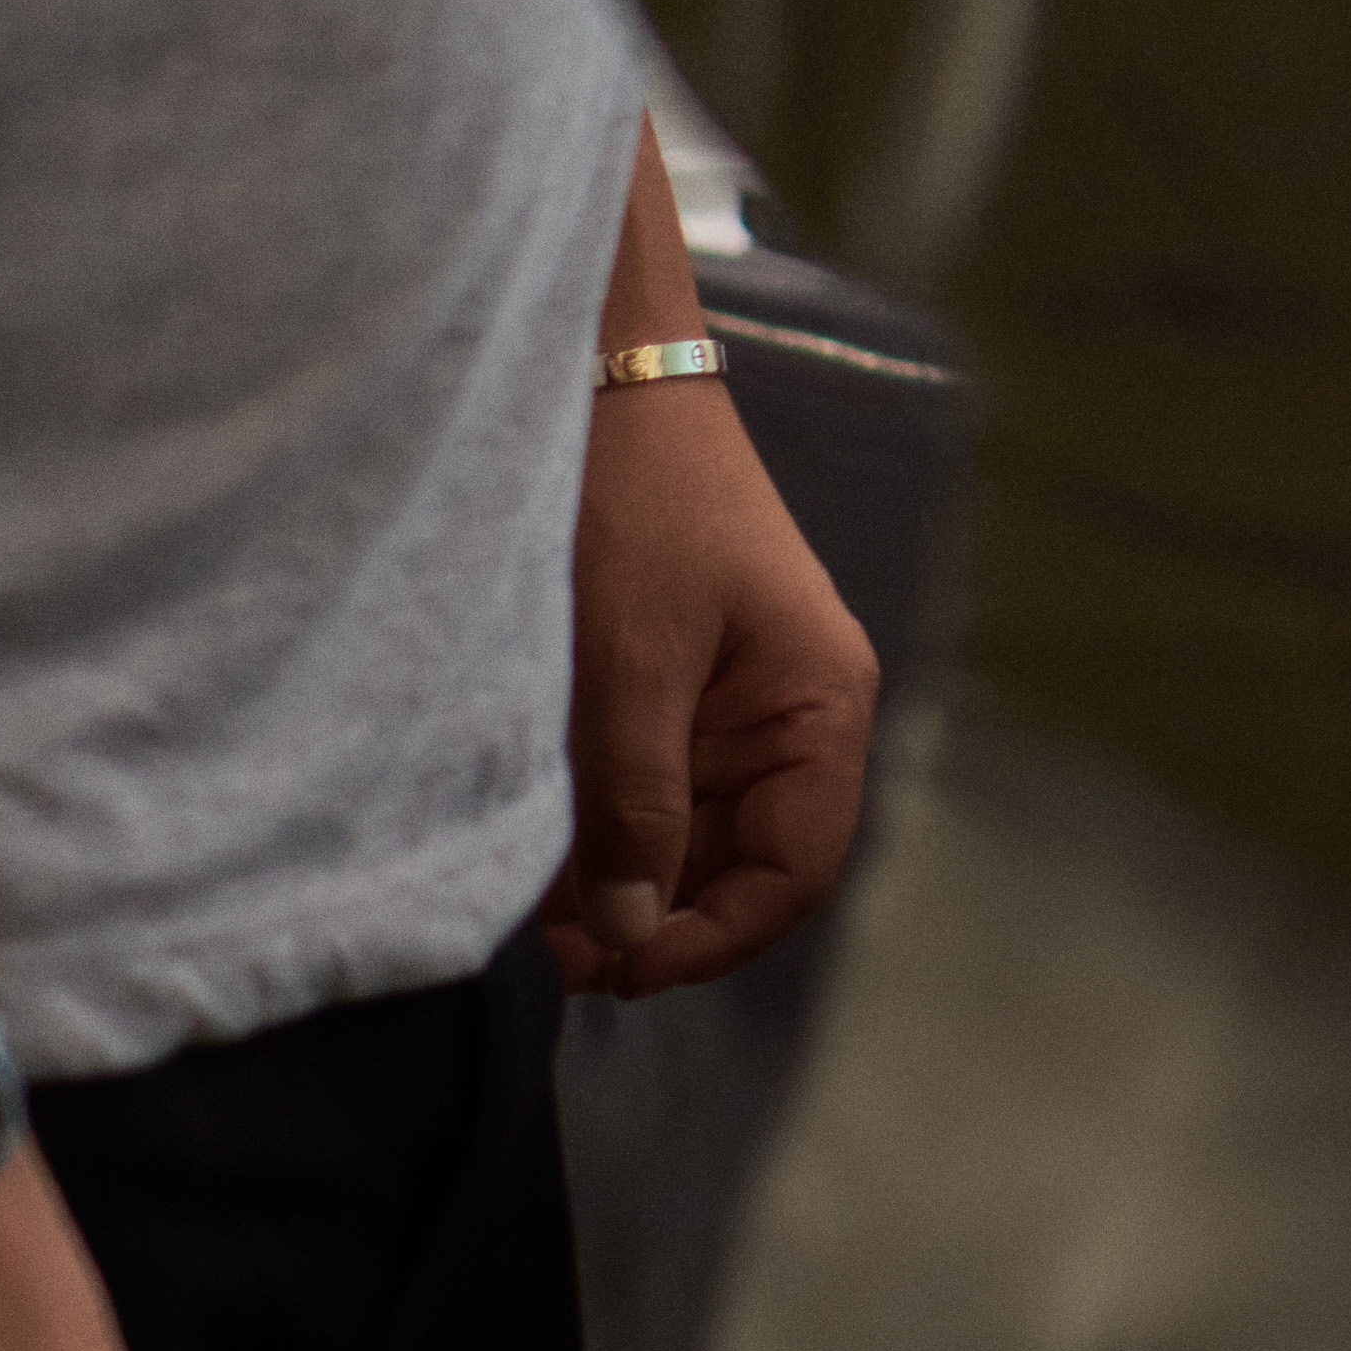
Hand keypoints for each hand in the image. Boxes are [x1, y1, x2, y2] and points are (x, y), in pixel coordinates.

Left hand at [559, 374, 874, 999]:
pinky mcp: (671, 686)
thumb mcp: (630, 666)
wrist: (598, 378)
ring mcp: (730, 703)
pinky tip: (534, 859)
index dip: (715, 937)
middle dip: (656, 920)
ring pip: (689, 836)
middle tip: (553, 957)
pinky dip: (598, 834)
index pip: (798, 868)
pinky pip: (649, 790)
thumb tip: (635, 937)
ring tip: (530, 918)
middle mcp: (790, 714)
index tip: (621, 972)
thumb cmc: (636, 503)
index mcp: (820, 703)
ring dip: (620, 884)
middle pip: (742, 864)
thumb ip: (638, 807)